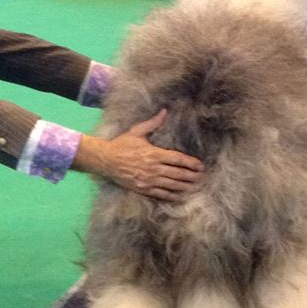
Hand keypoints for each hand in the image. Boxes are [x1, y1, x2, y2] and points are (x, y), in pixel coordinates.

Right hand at [75, 109, 203, 200]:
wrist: (105, 160)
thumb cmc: (121, 145)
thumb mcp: (136, 132)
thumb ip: (153, 123)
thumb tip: (164, 111)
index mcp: (154, 153)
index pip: (178, 159)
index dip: (191, 163)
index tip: (200, 165)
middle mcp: (153, 168)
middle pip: (178, 174)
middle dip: (191, 176)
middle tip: (201, 177)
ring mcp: (148, 180)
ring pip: (172, 185)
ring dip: (185, 186)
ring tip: (195, 186)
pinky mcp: (143, 189)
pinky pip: (161, 194)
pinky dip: (172, 196)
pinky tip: (180, 196)